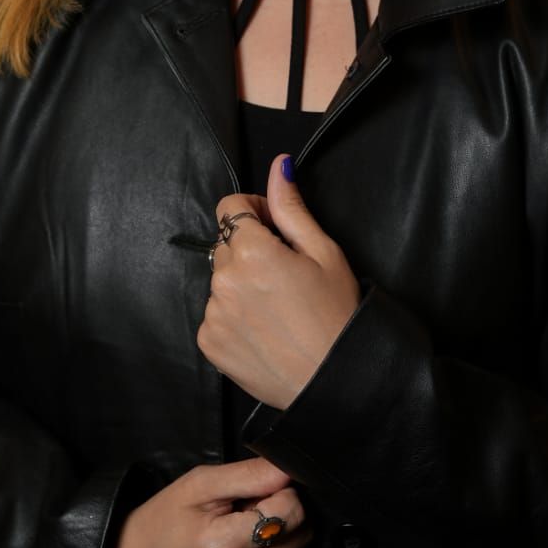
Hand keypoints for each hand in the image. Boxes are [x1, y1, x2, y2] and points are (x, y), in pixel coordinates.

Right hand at [113, 457, 313, 547]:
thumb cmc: (164, 523)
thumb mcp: (198, 485)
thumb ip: (249, 474)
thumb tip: (288, 469)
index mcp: (224, 547)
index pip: (293, 512)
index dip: (279, 494)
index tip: (254, 496)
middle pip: (301, 536)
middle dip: (280, 518)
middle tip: (244, 516)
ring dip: (276, 544)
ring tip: (238, 540)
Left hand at [197, 152, 362, 409]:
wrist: (334, 382)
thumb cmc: (338, 315)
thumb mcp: (325, 253)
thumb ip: (292, 208)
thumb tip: (278, 165)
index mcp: (252, 251)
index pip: (230, 207)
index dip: (256, 212)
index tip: (277, 230)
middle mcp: (223, 281)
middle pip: (225, 243)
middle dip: (250, 249)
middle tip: (286, 275)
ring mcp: (213, 314)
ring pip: (221, 279)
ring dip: (242, 283)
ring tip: (279, 308)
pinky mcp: (209, 343)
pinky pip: (215, 313)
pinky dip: (235, 316)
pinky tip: (266, 329)